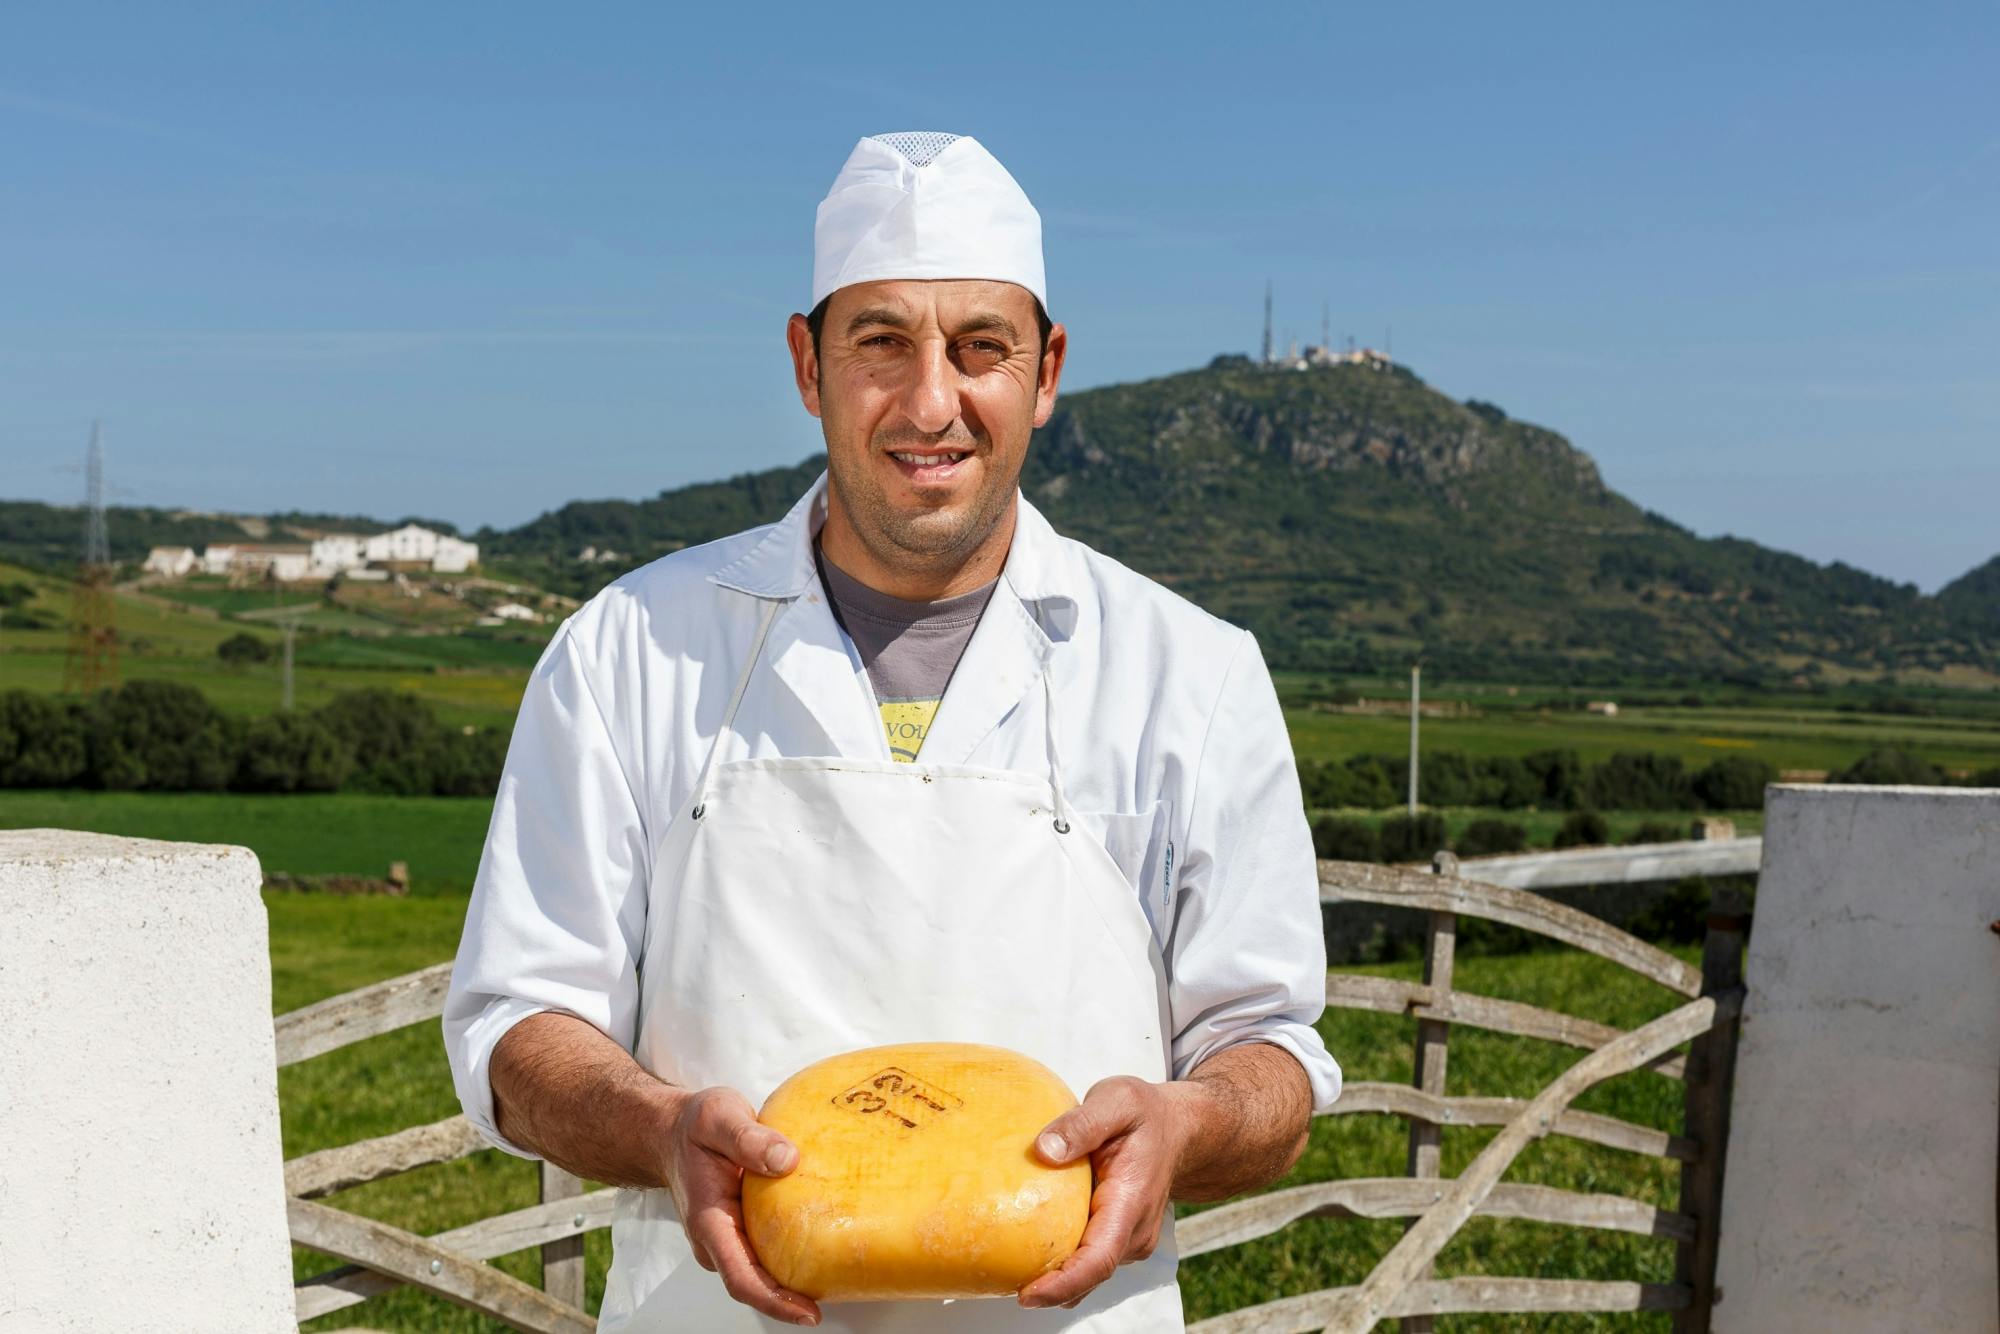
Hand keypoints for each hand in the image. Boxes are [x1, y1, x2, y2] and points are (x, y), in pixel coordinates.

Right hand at [662, 1085, 820, 1326]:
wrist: (673, 1132)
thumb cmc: (693, 1126)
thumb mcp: (717, 1116)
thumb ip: (747, 1137)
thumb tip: (786, 1160)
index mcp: (709, 1220)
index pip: (740, 1278)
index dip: (774, 1302)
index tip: (808, 1313)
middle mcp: (718, 1239)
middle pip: (758, 1283)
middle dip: (794, 1298)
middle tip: (842, 1288)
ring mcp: (730, 1237)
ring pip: (765, 1270)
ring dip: (797, 1278)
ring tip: (841, 1272)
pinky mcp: (744, 1229)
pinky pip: (770, 1249)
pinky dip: (796, 1253)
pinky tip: (827, 1243)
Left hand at [1017, 1075, 1189, 1309]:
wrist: (1177, 1130)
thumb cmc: (1146, 1115)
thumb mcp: (1116, 1101)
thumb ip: (1082, 1123)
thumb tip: (1044, 1149)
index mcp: (1131, 1202)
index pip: (1099, 1259)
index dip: (1064, 1283)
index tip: (1028, 1295)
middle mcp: (1133, 1232)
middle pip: (1088, 1275)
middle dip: (1047, 1287)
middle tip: (997, 1278)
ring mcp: (1127, 1240)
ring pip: (1087, 1271)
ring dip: (1052, 1274)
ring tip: (1007, 1264)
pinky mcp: (1117, 1238)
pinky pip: (1087, 1258)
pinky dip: (1061, 1260)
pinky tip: (1029, 1245)